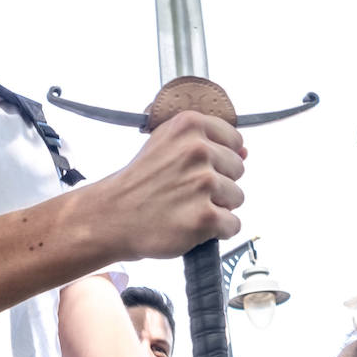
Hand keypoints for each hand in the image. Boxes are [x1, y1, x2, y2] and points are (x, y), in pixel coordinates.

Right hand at [107, 110, 246, 259]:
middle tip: (186, 191)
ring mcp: (203, 183)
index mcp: (189, 125)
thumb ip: (206, 143)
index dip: (218, 158)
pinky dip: (216, 231)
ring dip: (217, 207)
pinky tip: (192, 225)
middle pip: (238, 169)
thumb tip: (245, 151)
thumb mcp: (166, 146)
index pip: (234, 140)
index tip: (197, 168)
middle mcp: (198, 150)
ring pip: (238, 197)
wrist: (111, 217)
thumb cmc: (137, 184)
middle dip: (218, 183)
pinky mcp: (205, 216)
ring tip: (186, 207)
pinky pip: (233, 224)